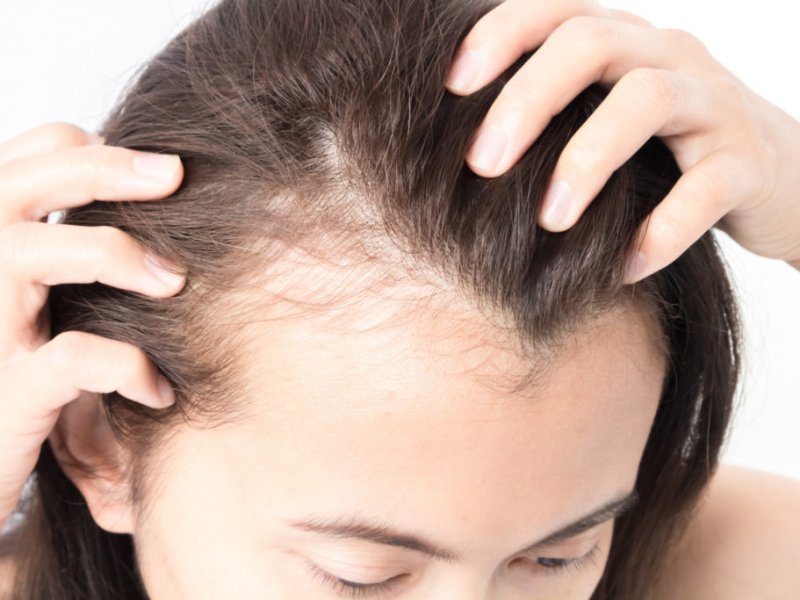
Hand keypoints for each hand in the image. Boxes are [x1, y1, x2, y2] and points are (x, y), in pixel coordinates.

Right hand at [0, 122, 186, 530]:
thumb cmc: (21, 381)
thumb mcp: (37, 306)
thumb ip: (65, 253)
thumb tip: (135, 192)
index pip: (19, 164)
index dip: (82, 153)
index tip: (149, 170)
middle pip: (15, 189)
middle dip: (101, 170)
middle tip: (174, 174)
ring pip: (23, 255)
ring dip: (112, 253)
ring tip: (173, 279)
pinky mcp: (6, 398)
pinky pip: (70, 358)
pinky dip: (126, 364)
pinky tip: (158, 388)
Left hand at [445, 0, 799, 280]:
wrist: (783, 176)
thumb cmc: (670, 152)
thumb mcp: (610, 120)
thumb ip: (558, 118)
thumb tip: (463, 154)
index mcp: (625, 44)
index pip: (557, 11)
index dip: (501, 36)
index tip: (452, 86)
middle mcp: (668, 57)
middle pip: (591, 44)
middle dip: (527, 101)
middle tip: (481, 164)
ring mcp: (714, 104)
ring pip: (647, 100)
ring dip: (587, 162)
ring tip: (550, 222)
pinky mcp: (749, 161)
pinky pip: (705, 187)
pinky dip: (660, 230)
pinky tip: (624, 267)